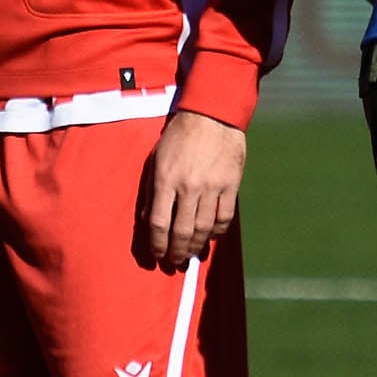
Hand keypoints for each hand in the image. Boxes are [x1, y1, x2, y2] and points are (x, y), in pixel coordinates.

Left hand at [139, 110, 247, 267]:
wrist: (213, 114)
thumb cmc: (179, 135)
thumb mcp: (157, 158)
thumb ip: (152, 189)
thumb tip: (146, 219)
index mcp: (166, 179)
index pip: (158, 222)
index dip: (157, 244)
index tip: (157, 254)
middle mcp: (189, 186)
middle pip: (181, 231)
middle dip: (176, 252)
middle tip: (174, 261)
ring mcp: (212, 187)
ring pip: (203, 229)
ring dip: (196, 247)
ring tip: (190, 255)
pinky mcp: (231, 185)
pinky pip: (224, 218)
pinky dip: (217, 233)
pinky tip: (210, 237)